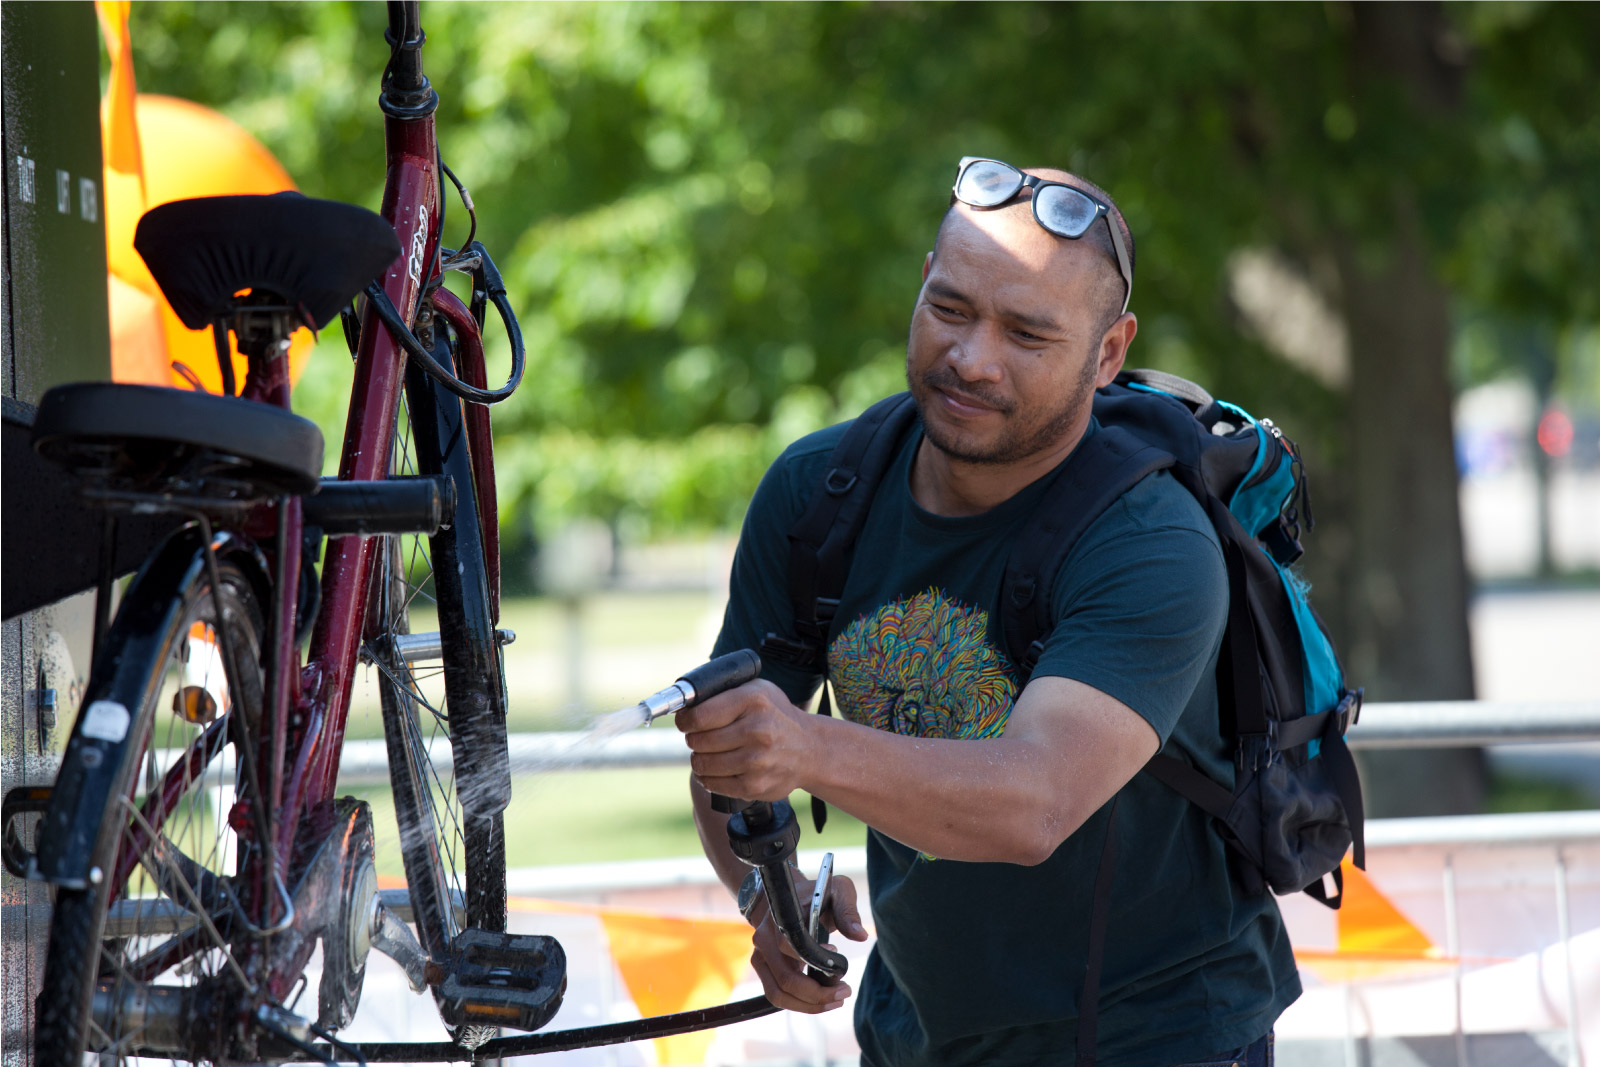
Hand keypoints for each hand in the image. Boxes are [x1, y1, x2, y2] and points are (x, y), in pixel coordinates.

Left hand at [675, 679, 816, 801]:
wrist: (810, 750)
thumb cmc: (776, 716)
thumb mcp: (758, 690)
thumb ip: (724, 692)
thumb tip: (685, 704)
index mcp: (753, 701)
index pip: (699, 716)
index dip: (685, 720)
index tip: (685, 722)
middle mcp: (757, 731)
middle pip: (698, 741)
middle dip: (694, 740)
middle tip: (702, 737)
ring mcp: (756, 761)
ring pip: (702, 764)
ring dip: (700, 759)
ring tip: (712, 753)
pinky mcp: (755, 786)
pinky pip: (713, 784)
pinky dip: (709, 778)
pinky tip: (718, 769)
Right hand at [745, 871, 868, 1013]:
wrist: (789, 898)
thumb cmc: (817, 895)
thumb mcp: (837, 891)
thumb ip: (848, 910)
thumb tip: (860, 935)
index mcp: (781, 917)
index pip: (789, 946)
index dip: (814, 960)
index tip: (838, 957)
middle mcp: (764, 938)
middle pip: (786, 979)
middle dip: (818, 994)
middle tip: (846, 992)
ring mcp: (760, 955)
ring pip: (779, 994)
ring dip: (809, 1005)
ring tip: (837, 1000)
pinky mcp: (763, 969)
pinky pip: (777, 995)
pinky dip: (801, 1004)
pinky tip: (823, 1000)